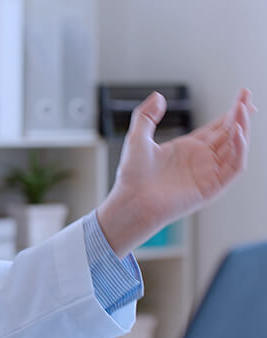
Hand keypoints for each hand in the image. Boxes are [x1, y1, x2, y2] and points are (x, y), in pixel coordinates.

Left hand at [98, 89, 255, 256]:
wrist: (130, 200)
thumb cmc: (132, 176)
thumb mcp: (137, 138)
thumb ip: (146, 116)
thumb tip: (158, 96)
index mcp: (187, 149)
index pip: (217, 127)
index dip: (231, 112)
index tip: (242, 96)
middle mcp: (201, 160)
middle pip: (229, 134)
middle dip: (240, 115)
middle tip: (247, 96)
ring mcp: (208, 173)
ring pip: (235, 148)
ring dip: (242, 129)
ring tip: (243, 109)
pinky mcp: (211, 188)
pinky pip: (233, 168)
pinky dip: (240, 150)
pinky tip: (238, 133)